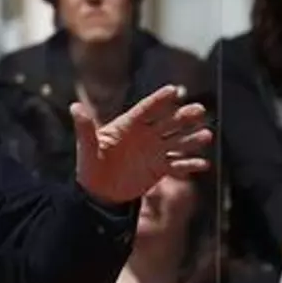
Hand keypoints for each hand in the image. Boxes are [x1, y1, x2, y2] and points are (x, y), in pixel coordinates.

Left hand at [73, 84, 211, 204]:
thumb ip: (85, 128)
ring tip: (207, 135)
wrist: (99, 192)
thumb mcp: (87, 147)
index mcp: (128, 125)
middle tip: (200, 110)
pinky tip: (203, 164)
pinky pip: (177, 165)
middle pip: (168, 122)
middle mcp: (145, 135)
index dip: (159, 100)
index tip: (174, 90)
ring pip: (177, 142)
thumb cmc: (90, 166)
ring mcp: (154, 151)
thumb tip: (74, 107)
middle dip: (184, 116)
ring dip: (192, 139)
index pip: (146, 109)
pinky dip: (189, 165)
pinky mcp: (159, 168)